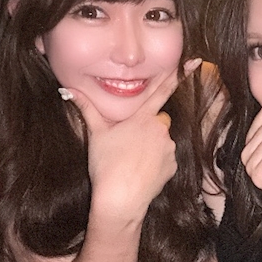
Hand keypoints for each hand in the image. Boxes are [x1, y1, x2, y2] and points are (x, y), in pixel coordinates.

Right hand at [62, 59, 200, 219]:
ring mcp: (169, 148)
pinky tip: (141, 171)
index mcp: (142, 118)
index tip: (195, 61)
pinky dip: (156, 162)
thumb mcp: (95, 134)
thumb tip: (66, 89)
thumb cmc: (106, 166)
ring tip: (132, 161)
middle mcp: (160, 129)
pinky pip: (166, 158)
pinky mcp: (173, 165)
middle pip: (157, 121)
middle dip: (146, 128)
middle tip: (128, 144)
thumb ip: (85, 108)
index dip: (179, 75)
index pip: (163, 90)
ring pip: (162, 140)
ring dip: (151, 146)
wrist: (120, 199)